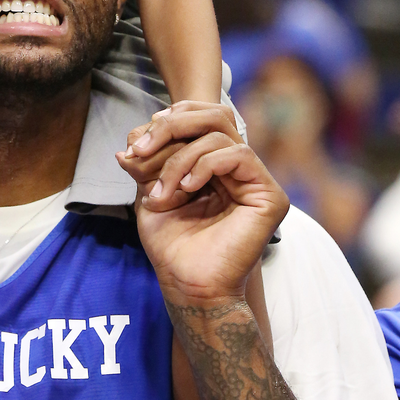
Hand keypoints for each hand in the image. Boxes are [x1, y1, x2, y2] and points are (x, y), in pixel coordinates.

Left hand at [117, 104, 287, 307]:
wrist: (188, 284)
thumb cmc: (172, 245)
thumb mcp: (150, 193)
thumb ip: (146, 162)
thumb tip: (130, 138)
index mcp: (214, 163)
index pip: (197, 118)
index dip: (165, 123)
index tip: (134, 148)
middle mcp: (237, 167)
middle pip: (213, 115)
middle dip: (171, 126)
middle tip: (141, 150)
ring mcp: (255, 180)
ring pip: (220, 134)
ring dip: (179, 158)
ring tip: (162, 191)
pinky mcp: (270, 195)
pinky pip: (239, 155)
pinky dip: (206, 165)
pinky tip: (187, 188)